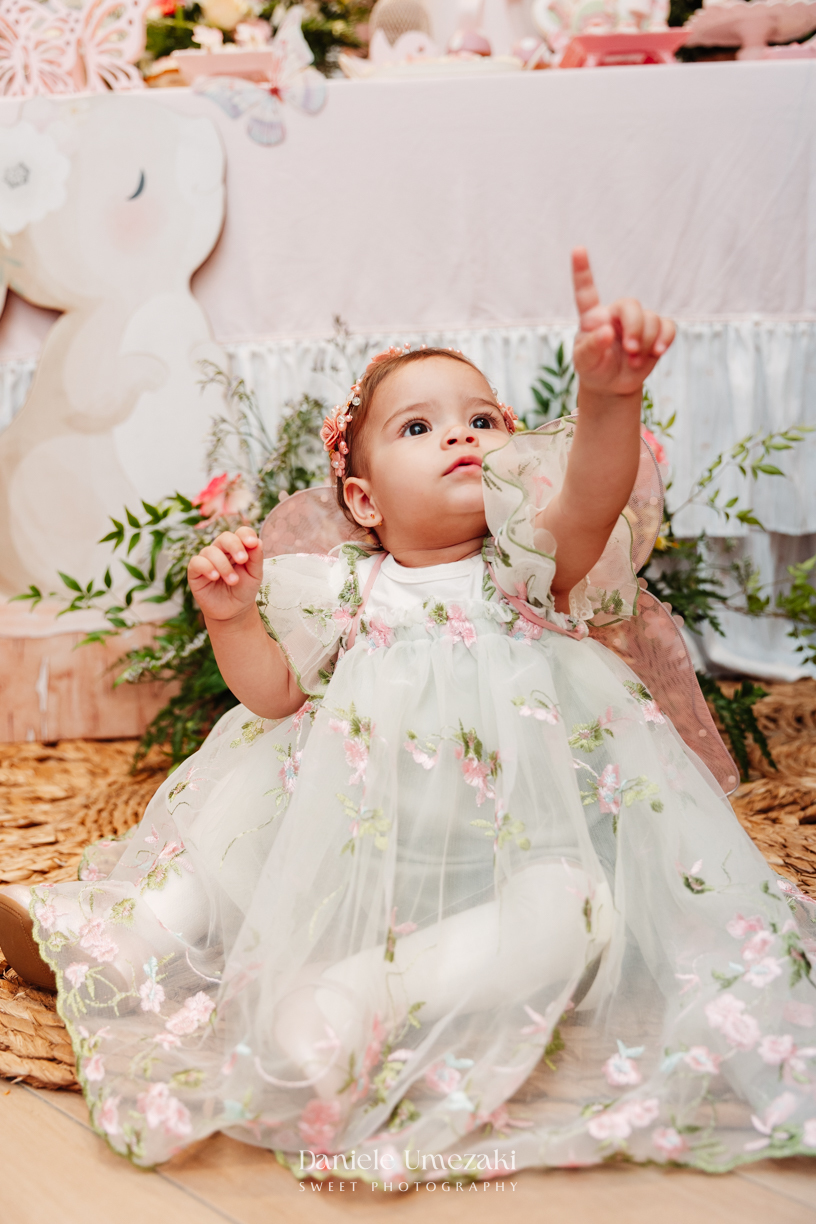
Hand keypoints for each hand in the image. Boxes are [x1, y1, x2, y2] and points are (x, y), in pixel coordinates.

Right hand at [187, 526, 263, 622]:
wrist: (233, 611)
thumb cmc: (244, 590)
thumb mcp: (255, 575)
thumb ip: (256, 558)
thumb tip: (257, 541)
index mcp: (237, 548)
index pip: (240, 533)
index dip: (246, 534)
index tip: (253, 543)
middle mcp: (221, 550)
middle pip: (225, 537)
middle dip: (234, 546)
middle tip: (243, 560)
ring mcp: (207, 560)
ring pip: (211, 551)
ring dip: (223, 565)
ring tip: (233, 581)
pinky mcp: (195, 572)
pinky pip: (196, 562)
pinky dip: (206, 567)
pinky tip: (215, 577)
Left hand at [571, 247, 675, 397]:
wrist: (612, 385)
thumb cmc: (594, 368)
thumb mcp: (585, 362)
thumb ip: (591, 347)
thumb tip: (606, 331)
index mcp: (593, 317)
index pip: (586, 291)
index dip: (582, 270)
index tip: (577, 249)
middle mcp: (615, 314)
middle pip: (631, 305)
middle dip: (634, 328)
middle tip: (630, 350)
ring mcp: (637, 321)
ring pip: (651, 319)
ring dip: (646, 342)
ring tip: (634, 361)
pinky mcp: (656, 331)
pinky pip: (668, 326)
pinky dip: (664, 339)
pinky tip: (657, 352)